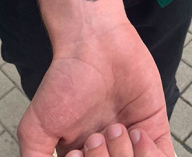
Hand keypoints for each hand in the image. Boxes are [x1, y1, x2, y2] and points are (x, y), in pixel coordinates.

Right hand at [16, 22, 174, 155]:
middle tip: (95, 137)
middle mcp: (107, 153)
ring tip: (115, 129)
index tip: (78, 151)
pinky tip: (136, 132)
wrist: (95, 45)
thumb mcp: (37, 126)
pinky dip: (152, 155)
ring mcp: (131, 143)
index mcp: (81, 156)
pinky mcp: (154, 128)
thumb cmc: (65, 80)